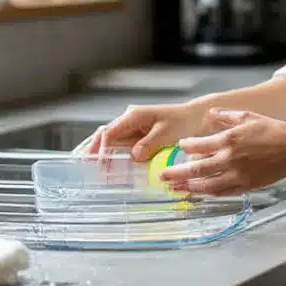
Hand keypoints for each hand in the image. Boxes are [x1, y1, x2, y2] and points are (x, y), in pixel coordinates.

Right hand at [85, 100, 208, 160]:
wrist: (197, 119)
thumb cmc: (185, 123)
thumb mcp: (168, 133)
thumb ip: (150, 144)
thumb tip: (134, 155)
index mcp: (134, 116)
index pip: (110, 132)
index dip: (102, 148)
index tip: (99, 163)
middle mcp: (130, 121)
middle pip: (106, 135)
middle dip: (95, 151)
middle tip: (88, 167)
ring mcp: (133, 129)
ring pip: (112, 142)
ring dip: (103, 154)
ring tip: (93, 169)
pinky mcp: (138, 138)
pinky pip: (123, 147)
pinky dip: (115, 156)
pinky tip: (109, 168)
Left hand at [159, 109, 285, 196]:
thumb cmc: (273, 131)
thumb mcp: (248, 116)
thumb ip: (227, 116)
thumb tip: (212, 112)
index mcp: (229, 139)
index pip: (199, 146)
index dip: (186, 147)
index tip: (179, 147)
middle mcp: (230, 158)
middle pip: (196, 169)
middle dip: (177, 173)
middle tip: (163, 176)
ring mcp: (238, 175)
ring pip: (207, 185)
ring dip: (189, 187)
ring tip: (176, 189)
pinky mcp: (246, 185)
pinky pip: (223, 192)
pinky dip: (209, 192)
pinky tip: (200, 192)